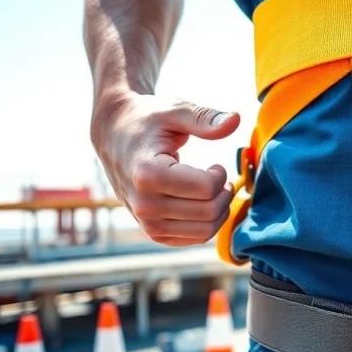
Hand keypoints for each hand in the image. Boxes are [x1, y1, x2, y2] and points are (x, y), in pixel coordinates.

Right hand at [91, 92, 240, 246]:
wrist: (115, 137)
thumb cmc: (148, 121)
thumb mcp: (175, 112)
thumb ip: (205, 118)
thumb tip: (236, 119)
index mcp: (147, 174)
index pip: (206, 188)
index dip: (220, 176)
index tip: (216, 165)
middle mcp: (144, 204)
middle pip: (209, 212)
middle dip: (225, 194)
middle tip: (220, 177)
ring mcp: (147, 223)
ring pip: (205, 231)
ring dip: (220, 210)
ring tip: (214, 190)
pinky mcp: (153, 233)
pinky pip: (194, 239)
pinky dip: (208, 223)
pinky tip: (202, 202)